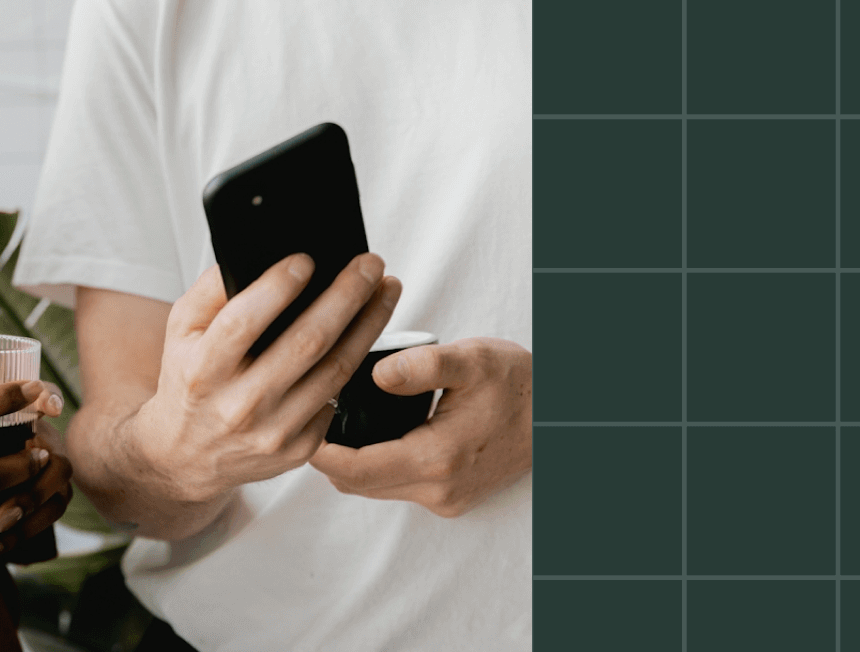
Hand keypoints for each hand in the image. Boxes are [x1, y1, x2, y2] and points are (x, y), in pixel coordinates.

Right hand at [124, 254, 401, 507]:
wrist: (186, 456)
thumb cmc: (190, 380)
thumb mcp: (182, 332)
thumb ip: (212, 291)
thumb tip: (260, 257)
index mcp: (203, 370)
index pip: (244, 322)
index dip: (278, 287)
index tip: (307, 259)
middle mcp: (238, 405)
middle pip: (307, 342)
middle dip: (347, 295)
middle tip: (370, 264)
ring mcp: (272, 431)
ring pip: (336, 369)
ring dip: (370, 323)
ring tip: (385, 289)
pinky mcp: (299, 448)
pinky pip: (338, 396)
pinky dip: (357, 359)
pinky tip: (367, 331)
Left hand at [310, 338, 530, 518]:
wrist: (557, 416)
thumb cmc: (518, 384)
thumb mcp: (472, 359)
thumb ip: (421, 365)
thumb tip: (377, 373)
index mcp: (437, 457)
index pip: (354, 470)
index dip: (319, 451)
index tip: (302, 424)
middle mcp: (438, 489)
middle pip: (357, 484)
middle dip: (329, 456)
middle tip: (315, 417)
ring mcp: (446, 500)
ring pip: (376, 489)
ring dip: (354, 463)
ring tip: (341, 422)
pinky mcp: (452, 500)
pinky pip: (399, 489)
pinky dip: (379, 467)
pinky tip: (378, 435)